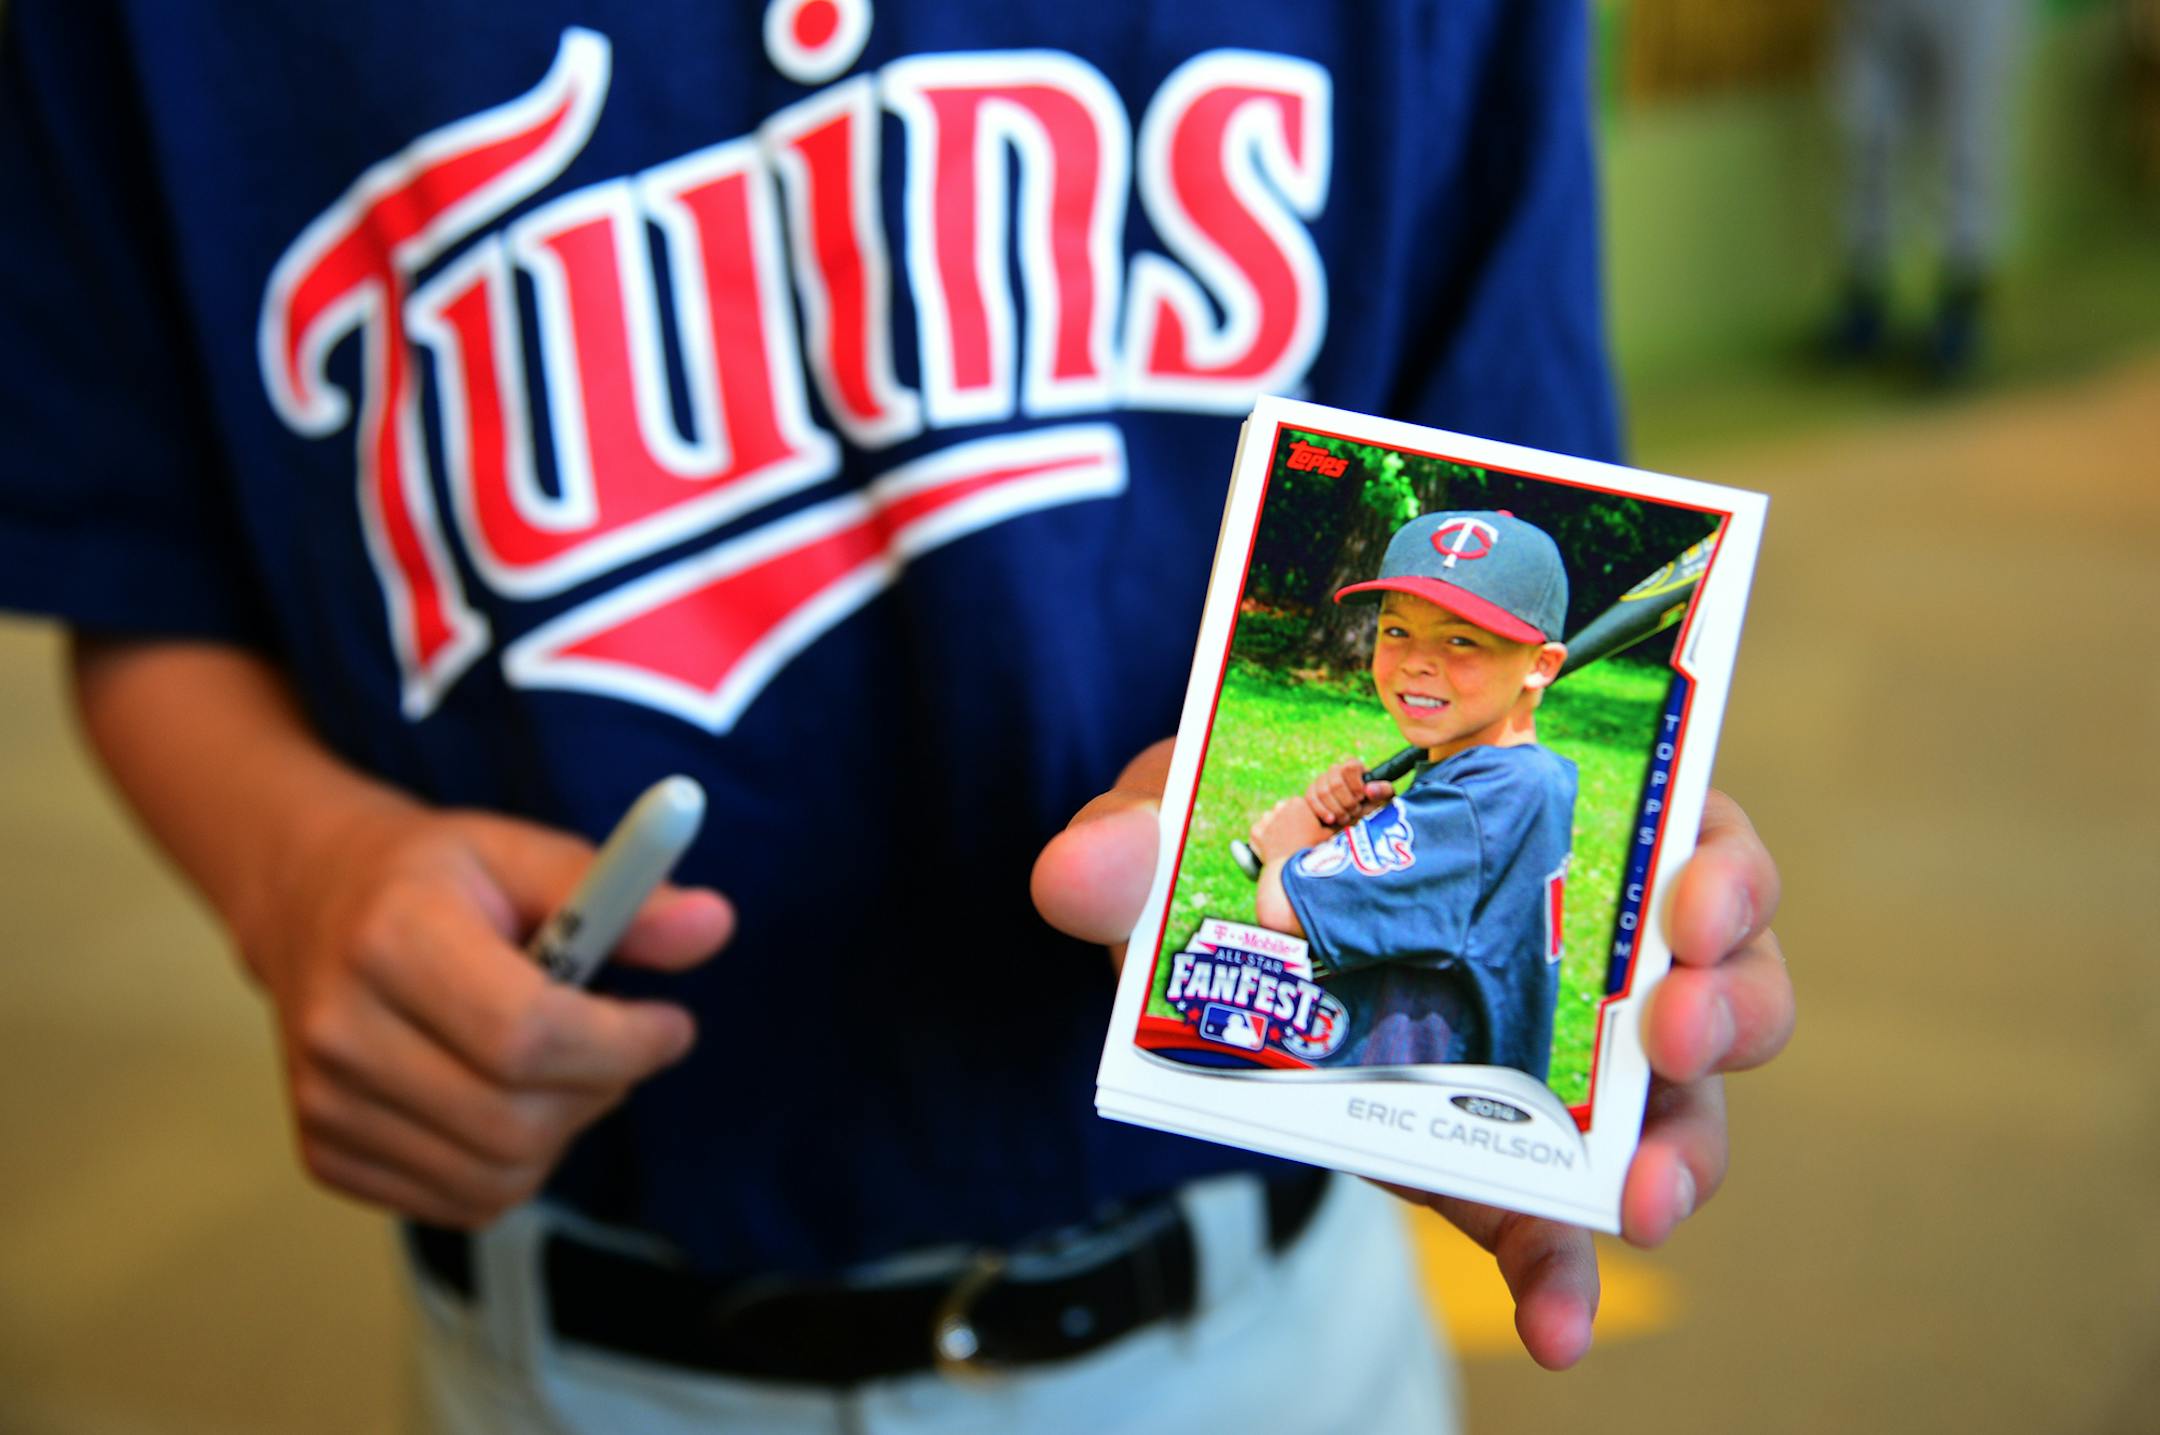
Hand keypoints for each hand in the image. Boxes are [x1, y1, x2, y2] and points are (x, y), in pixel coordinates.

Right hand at [243, 802, 733, 1228]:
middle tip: (617, 1041)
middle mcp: (340, 1030)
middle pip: (516, 1120)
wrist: (314, 903)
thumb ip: (624, 895)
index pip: (526, 1036)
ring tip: (556, 1063)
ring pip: (499, 1175)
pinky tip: (502, 1094)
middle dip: (601, 1087)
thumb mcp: (527, 854)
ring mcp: (324, 1104)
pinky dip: (512, 1164)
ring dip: (562, 1129)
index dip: (622, 1043)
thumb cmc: (439, 879)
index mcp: (392, 939)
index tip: (671, 1024)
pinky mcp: (325, 1156)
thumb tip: (714, 925)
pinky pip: (462, 1202)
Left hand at [1032, 749, 1793, 1367]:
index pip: (1685, 834)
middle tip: (1681, 1031)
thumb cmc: (1221, 857)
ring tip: (1649, 1194)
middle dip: (1731, 1003)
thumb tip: (1077, 875)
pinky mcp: (1495, 1169)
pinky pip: (1562, 1227)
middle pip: (1724, 973)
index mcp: (1540, 830)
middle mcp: (1578, 948)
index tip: (1696, 896)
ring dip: (1690, 1150)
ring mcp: (1549, 1067)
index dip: (1723, 866)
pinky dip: (1569, 1277)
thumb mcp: (1176, 825)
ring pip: (1680, 1110)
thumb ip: (1128, 838)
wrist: (1184, 962)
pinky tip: (1556, 1327)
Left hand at [1249, 796, 1330, 866]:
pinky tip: (1271, 848)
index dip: (1303, 819)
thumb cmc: (1313, 849)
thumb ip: (1332, 825)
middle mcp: (1279, 806)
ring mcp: (1265, 818)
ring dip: (1274, 829)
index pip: (1299, 807)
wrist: (1291, 866)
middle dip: (1287, 821)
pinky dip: (1263, 839)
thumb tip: (1341, 822)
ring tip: (1283, 844)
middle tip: (1294, 838)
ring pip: (1270, 821)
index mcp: (1297, 802)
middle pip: (1283, 812)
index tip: (1304, 830)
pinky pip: (1259, 833)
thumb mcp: (1328, 835)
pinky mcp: (1255, 830)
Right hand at [1303, 758, 1393, 827]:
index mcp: (1354, 767)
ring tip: (1345, 817)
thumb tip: (1369, 789)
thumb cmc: (1370, 806)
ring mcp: (1321, 780)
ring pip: (1324, 792)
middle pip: (1336, 783)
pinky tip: (1331, 819)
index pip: (1351, 767)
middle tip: (1354, 811)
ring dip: (1337, 810)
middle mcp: (1336, 770)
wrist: (1352, 820)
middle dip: (1347, 802)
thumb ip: (1382, 791)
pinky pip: (1312, 799)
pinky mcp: (1311, 792)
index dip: (1356, 785)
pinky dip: (1323, 812)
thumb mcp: (1382, 799)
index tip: (1361, 798)